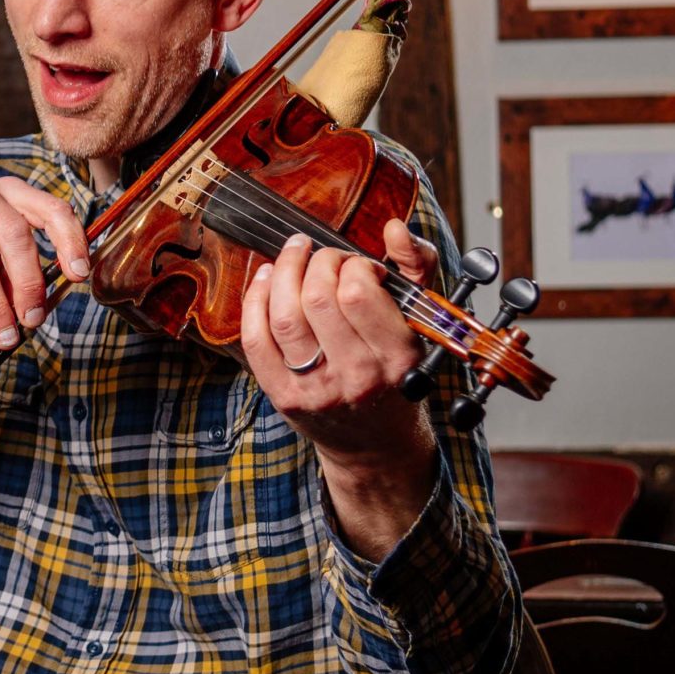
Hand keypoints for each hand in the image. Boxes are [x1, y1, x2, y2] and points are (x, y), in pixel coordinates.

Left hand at [243, 221, 441, 556]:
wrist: (376, 446)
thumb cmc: (398, 374)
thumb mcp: (420, 324)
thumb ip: (416, 268)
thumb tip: (393, 228)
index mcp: (398, 357)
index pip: (359, 294)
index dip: (352, 265)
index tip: (357, 265)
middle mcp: (357, 377)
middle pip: (318, 300)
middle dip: (317, 262)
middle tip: (322, 255)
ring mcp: (316, 390)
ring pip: (285, 317)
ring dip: (282, 272)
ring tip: (292, 254)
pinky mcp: (284, 396)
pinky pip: (256, 340)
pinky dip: (254, 301)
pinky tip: (264, 279)